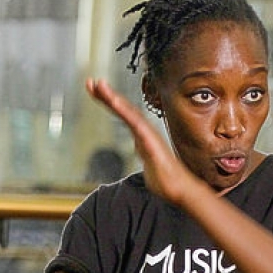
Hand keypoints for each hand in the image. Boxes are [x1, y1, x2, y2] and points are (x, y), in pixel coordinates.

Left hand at [85, 78, 197, 205]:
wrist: (181, 190)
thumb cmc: (166, 180)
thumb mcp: (149, 165)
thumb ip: (145, 156)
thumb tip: (144, 155)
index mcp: (142, 135)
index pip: (123, 115)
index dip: (109, 102)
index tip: (95, 90)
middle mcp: (145, 131)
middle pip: (124, 109)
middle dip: (106, 95)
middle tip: (90, 82)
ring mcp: (148, 135)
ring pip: (128, 112)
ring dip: (113, 98)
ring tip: (99, 85)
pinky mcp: (151, 142)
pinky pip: (135, 124)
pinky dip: (124, 111)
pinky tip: (114, 102)